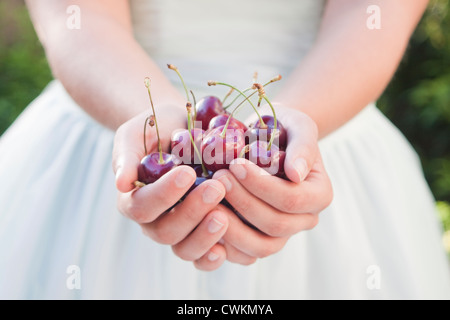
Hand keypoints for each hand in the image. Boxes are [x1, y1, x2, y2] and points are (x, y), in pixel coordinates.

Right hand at [112, 107, 229, 270]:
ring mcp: (179, 230)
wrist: (183, 128)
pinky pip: (203, 257)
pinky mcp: (200, 233)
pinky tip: (226, 248)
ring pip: (185, 248)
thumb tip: (120, 183)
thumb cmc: (157, 129)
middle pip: (165, 232)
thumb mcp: (137, 133)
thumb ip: (127, 156)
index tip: (186, 172)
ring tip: (225, 216)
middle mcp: (154, 221)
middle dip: (191, 213)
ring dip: (204, 236)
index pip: (142, 206)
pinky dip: (213, 257)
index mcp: (134, 199)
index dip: (163, 194)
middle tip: (216, 188)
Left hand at [202, 106, 332, 265]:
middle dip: (243, 202)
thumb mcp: (298, 125)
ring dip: (231, 226)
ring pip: (260, 247)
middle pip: (276, 225)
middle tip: (217, 178)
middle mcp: (305, 219)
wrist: (267, 139)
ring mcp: (282, 234)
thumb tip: (296, 174)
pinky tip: (205, 220)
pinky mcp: (260, 240)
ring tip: (208, 199)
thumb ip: (303, 146)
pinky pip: (244, 254)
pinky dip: (224, 243)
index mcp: (319, 194)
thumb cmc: (283, 128)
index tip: (236, 164)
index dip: (262, 185)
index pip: (293, 199)